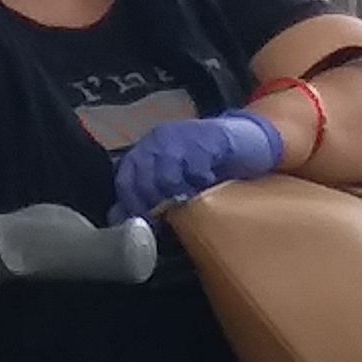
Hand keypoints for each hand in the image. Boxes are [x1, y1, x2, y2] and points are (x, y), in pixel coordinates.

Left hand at [113, 108, 286, 218]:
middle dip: (156, 204)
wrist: (242, 140)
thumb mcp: (172, 180)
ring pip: (167, 176)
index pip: (125, 181)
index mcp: (145, 151)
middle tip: (171, 216)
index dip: (133, 206)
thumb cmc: (204, 165)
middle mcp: (158, 141)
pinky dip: (201, 181)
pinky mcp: (207, 138)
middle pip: (144, 181)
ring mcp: (181, 137)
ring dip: (178, 195)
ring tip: (190, 202)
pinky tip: (208, 184)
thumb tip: (118, 219)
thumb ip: (148, 197)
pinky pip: (196, 167)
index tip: (146, 224)